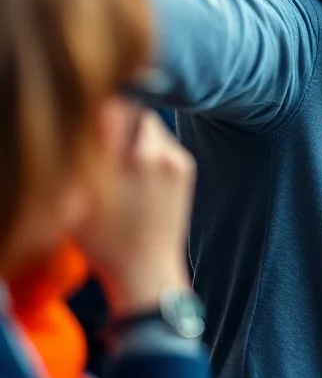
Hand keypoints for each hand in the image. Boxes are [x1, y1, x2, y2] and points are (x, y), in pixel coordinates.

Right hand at [76, 109, 195, 315]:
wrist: (146, 268)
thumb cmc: (104, 240)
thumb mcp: (79, 199)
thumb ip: (84, 156)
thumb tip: (89, 121)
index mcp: (125, 160)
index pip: (113, 110)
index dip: (100, 110)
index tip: (93, 121)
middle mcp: (154, 154)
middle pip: (133, 112)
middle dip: (118, 121)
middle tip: (105, 142)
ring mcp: (174, 159)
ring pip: (150, 126)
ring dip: (135, 135)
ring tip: (123, 163)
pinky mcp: (186, 166)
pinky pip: (164, 142)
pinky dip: (151, 149)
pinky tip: (140, 174)